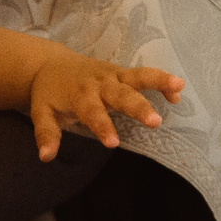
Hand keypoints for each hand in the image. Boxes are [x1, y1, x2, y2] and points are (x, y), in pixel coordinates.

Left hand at [28, 57, 185, 161]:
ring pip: (137, 77)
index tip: (113, 143)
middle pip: (120, 94)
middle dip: (138, 107)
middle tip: (155, 122)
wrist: (50, 64)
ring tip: (178, 87)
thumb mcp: (41, 112)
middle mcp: (99, 83)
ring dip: (158, 81)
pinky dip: (160, 81)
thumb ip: (46, 134)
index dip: (102, 126)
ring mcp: (113, 76)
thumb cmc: (49, 93)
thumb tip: (45, 157)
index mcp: (79, 94)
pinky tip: (177, 93)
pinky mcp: (122, 73)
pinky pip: (143, 76)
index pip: (91, 112)